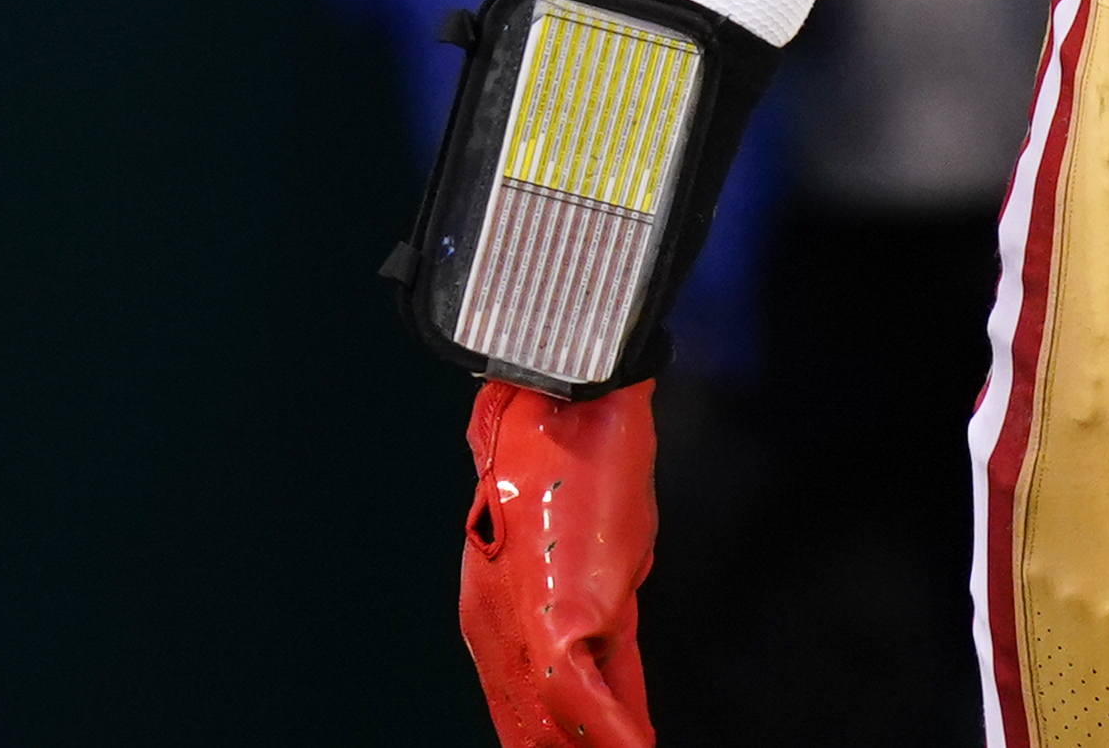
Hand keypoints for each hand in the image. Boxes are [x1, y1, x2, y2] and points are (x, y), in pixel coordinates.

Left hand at [461, 380, 658, 747]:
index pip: (532, 691)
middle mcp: (497, 623)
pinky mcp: (558, 616)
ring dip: (590, 747)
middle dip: (559, 744)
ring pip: (548, 719)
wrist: (570, 396)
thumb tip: (601, 626)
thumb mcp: (591, 538)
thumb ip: (590, 590)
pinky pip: (581, 697)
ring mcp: (522, 624)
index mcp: (500, 606)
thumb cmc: (578, 450)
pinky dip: (611, 731)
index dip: (558, 731)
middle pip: (528, 715)